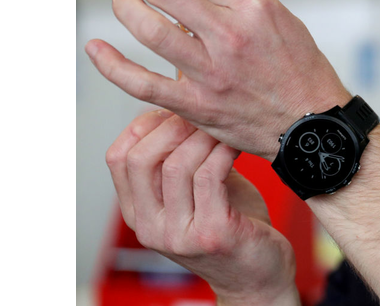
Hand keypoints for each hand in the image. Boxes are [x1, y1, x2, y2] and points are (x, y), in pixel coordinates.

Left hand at [86, 0, 350, 158]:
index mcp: (255, 9)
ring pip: (150, 30)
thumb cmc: (301, 73)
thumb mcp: (283, 20)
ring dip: (126, 8)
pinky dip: (113, 66)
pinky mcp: (197, 105)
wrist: (313, 125)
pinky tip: (96, 50)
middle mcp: (230, 36)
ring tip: (122, 0)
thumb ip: (238, 2)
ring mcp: (211, 72)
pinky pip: (143, 83)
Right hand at [106, 109, 299, 304]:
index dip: (142, 125)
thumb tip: (179, 107)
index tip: (172, 110)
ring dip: (202, 137)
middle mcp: (151, 228)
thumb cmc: (231, 225)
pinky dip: (222, 152)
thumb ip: (181, 160)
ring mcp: (179, 235)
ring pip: (176, 165)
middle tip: (199, 114)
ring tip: (222, 127)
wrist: (258, 274)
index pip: (118, 158)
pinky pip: (209, 177)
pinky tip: (235, 144)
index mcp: (139, 214)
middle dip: (171, 127)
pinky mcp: (213, 234)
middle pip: (139, 159)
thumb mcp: (195, 192)